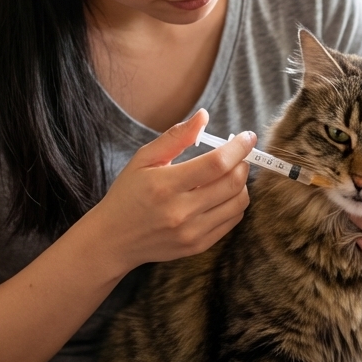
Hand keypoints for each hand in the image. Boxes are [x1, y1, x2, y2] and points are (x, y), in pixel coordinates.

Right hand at [89, 108, 253, 275]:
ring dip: (242, 184)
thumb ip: (176, 137)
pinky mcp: (198, 245)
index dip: (238, 148)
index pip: (216, 164)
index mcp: (165, 185)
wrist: (113, 240)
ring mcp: (191, 232)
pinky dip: (235, 203)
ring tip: (230, 174)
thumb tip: (204, 116)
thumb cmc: (128, 194)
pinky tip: (223, 194)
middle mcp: (180, 211)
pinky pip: (232, 221)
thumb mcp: (144, 159)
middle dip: (242, 164)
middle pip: (232, 183)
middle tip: (239, 155)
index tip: (248, 137)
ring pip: (237, 203)